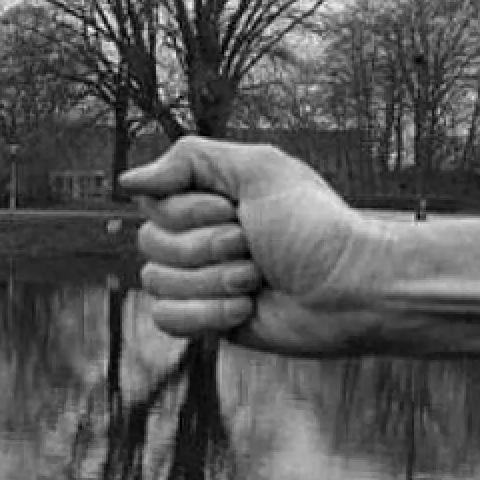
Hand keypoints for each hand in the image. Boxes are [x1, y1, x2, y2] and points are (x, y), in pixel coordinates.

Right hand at [120, 136, 391, 354]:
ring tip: (256, 281)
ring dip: (213, 283)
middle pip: (150, 244)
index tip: (236, 212)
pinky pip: (166, 319)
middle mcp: (198, 236)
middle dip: (206, 249)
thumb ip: (189, 159)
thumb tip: (127, 180)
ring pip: (156, 283)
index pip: (153, 203)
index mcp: (208, 198)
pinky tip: (245, 310)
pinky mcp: (206, 320)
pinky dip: (206, 315)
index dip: (187, 213)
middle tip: (254, 250)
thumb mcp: (260, 169)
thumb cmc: (316, 226)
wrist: (352, 291)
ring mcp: (200, 280)